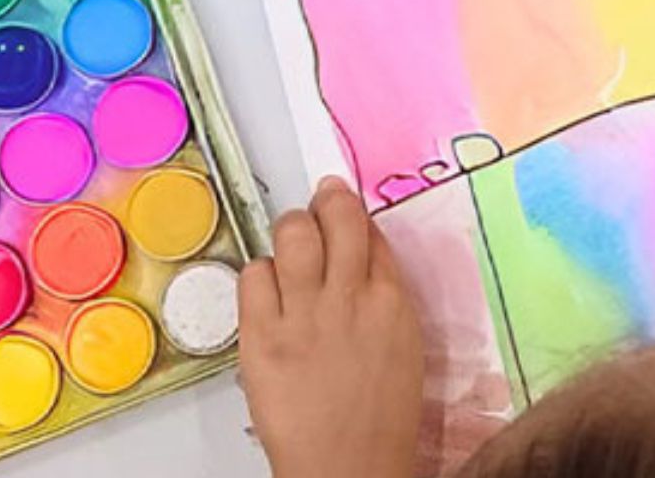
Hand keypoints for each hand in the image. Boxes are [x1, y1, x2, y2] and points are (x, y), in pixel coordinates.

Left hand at [239, 177, 423, 477]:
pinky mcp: (262, 336)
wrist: (349, 466)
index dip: (353, 213)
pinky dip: (259, 274)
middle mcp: (349, 297)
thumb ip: (383, 297)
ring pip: (292, 234)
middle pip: (336, 217)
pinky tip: (267, 289)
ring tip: (289, 241)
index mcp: (392, 301)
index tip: (343, 207)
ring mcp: (303, 314)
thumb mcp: (402, 345)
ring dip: (290, 230)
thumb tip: (362, 258)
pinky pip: (252, 276)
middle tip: (319, 204)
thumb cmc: (381, 416)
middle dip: (325, 202)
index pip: (371, 232)